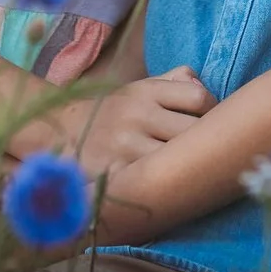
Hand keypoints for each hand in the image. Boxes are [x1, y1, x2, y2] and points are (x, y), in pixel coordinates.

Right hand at [16, 67, 211, 178]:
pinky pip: (148, 181)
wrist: (56, 128)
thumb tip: (199, 80)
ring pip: (174, 159)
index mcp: (148, 91)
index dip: (213, 113)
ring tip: (191, 177)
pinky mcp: (112, 171)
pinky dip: (160, 187)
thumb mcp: (138, 89)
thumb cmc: (110, 112)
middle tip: (208, 158)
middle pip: (193, 131)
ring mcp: (124, 144)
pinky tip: (166, 191)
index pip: (199, 96)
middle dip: (206, 145)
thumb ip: (171, 81)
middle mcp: (137, 114)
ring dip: (186, 170)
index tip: (212, 127)